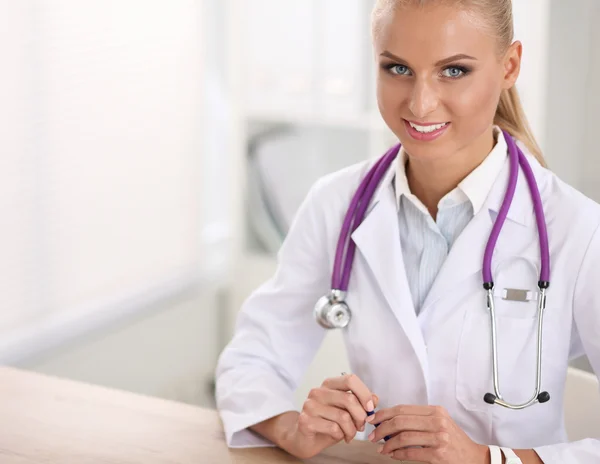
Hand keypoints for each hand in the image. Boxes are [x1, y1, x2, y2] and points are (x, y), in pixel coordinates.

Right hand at [281, 373, 378, 458]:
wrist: (304, 439)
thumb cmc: (327, 423)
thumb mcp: (347, 412)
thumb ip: (361, 403)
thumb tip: (375, 399)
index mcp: (329, 385)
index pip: (350, 379)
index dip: (364, 393)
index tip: (370, 408)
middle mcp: (318, 392)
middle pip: (349, 399)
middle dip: (361, 416)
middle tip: (361, 426)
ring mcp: (310, 405)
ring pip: (343, 417)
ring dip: (352, 430)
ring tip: (350, 435)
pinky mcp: (306, 421)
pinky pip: (334, 428)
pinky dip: (341, 435)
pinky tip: (339, 436)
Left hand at [369, 404, 488, 462]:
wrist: (474, 458)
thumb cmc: (453, 441)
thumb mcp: (438, 423)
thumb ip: (417, 420)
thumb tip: (388, 422)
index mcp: (435, 411)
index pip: (402, 409)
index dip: (384, 414)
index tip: (373, 420)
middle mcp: (437, 421)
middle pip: (400, 421)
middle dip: (382, 429)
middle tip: (372, 435)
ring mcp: (439, 438)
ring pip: (403, 437)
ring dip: (387, 444)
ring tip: (381, 448)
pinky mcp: (438, 454)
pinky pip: (410, 453)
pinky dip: (397, 454)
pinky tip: (393, 455)